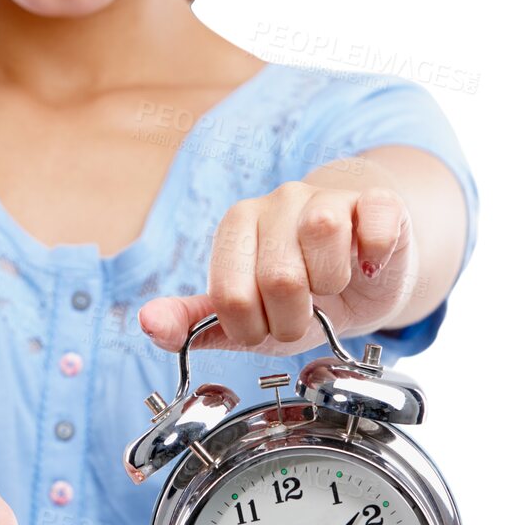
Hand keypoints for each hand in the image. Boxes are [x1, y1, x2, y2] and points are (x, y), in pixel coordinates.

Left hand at [137, 179, 414, 354]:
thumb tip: (149, 323)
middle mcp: (277, 202)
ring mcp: (326, 196)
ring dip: (332, 285)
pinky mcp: (375, 200)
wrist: (365, 277)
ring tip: (332, 286)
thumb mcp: (246, 316)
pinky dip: (373, 256)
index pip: (230, 294)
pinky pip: (373, 223)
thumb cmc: (302, 296)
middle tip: (305, 314)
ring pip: (323, 236)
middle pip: (279, 276)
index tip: (267, 325)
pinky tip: (367, 263)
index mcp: (236, 226)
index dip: (254, 328)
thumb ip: (194, 322)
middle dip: (295, 318)